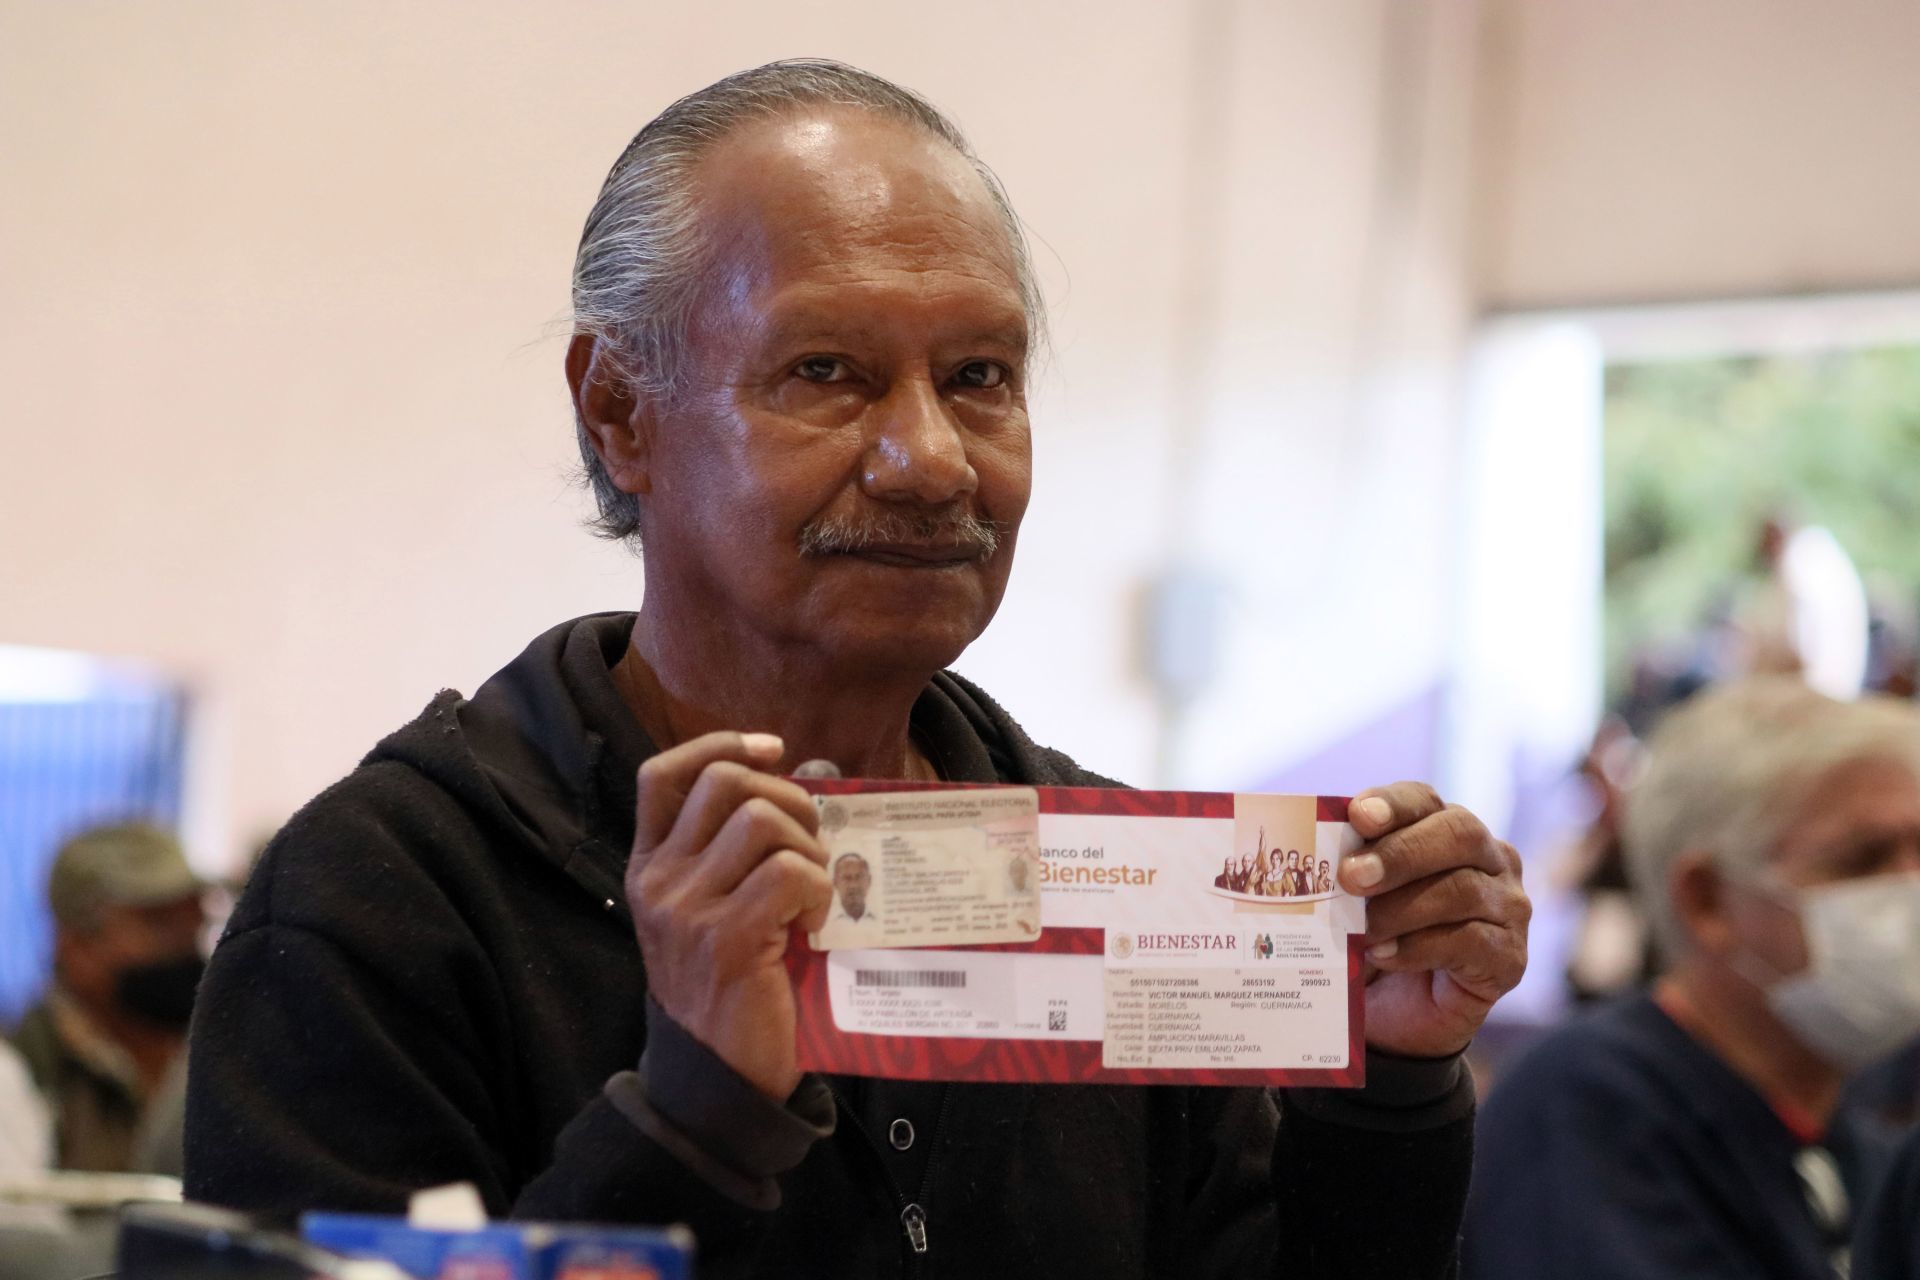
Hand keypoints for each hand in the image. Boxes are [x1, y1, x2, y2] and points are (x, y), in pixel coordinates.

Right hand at [625, 732, 832, 1099]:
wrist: (714, 1079)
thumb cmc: (729, 989)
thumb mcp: (709, 913)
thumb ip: (732, 856)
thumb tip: (802, 787)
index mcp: (649, 867)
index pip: (662, 774)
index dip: (720, 744)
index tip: (774, 748)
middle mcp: (658, 881)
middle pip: (725, 782)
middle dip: (788, 795)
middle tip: (813, 841)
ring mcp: (688, 910)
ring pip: (761, 820)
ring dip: (808, 846)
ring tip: (815, 890)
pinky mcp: (728, 939)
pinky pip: (789, 873)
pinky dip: (819, 888)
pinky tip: (815, 923)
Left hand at [1340, 783, 1529, 1057]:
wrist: (1394, 1014)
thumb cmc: (1374, 939)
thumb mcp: (1355, 901)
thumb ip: (1346, 870)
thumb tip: (1310, 853)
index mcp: (1446, 829)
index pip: (1425, 800)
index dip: (1393, 804)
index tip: (1358, 815)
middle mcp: (1489, 859)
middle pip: (1458, 834)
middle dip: (1400, 854)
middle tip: (1351, 877)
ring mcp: (1508, 907)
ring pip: (1463, 890)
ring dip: (1403, 909)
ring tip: (1360, 929)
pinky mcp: (1510, 957)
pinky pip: (1471, 941)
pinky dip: (1420, 947)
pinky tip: (1384, 955)